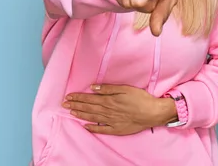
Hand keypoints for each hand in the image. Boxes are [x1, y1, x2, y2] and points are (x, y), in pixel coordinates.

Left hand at [62, 84, 177, 135]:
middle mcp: (108, 111)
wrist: (152, 113)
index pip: (90, 99)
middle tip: (64, 104)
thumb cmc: (140, 98)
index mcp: (109, 100)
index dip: (78, 97)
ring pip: (93, 118)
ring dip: (81, 114)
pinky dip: (92, 128)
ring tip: (71, 112)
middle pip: (89, 108)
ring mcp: (111, 121)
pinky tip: (85, 126)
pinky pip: (102, 129)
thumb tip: (93, 88)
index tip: (68, 96)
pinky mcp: (117, 129)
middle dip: (76, 105)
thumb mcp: (125, 89)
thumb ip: (108, 88)